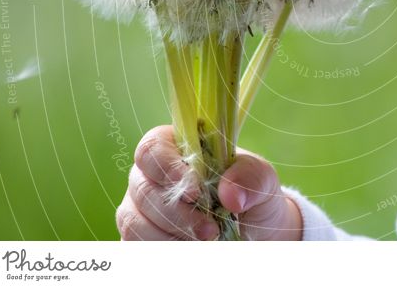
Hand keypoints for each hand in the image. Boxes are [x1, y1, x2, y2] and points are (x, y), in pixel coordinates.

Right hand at [116, 125, 303, 240]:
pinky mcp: (140, 236)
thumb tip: (229, 194)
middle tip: (211, 229)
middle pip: (143, 189)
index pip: (153, 147)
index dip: (167, 168)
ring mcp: (141, 207)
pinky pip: (136, 244)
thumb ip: (250, 176)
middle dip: (177, 214)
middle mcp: (152, 174)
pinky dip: (165, 250)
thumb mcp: (262, 179)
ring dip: (171, 236)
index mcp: (177, 147)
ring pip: (135, 221)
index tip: (195, 192)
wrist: (256, 230)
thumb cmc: (252, 194)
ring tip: (207, 241)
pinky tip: (191, 249)